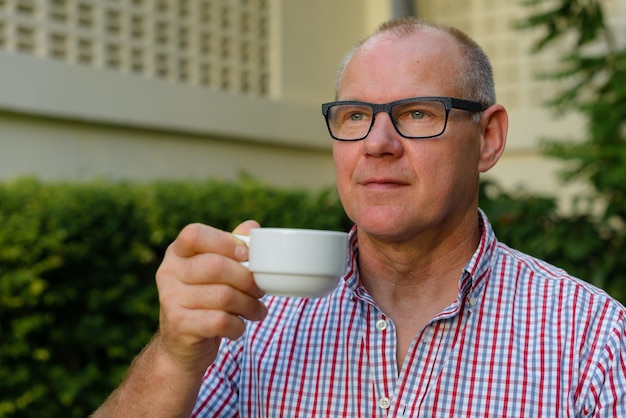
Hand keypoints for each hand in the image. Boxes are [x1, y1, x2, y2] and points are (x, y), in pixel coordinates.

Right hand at [154, 220, 266, 374]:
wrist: (181, 345)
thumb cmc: (205, 300)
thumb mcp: (215, 272)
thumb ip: (232, 247)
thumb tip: (252, 226)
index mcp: (177, 252)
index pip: (195, 235)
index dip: (225, 242)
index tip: (246, 256)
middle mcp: (168, 272)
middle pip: (216, 266)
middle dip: (247, 279)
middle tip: (259, 290)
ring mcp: (170, 299)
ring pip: (223, 296)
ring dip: (249, 305)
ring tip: (256, 310)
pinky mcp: (179, 325)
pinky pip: (220, 320)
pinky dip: (238, 325)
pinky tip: (238, 326)